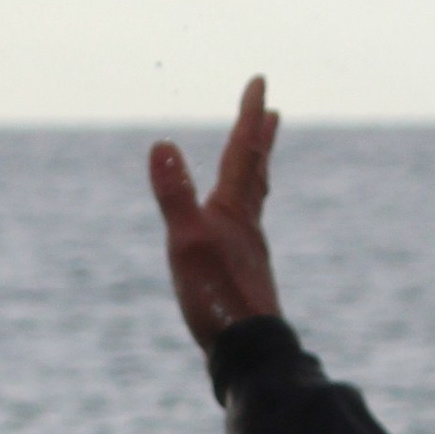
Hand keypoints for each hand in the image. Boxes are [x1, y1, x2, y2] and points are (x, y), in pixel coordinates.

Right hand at [149, 77, 281, 350]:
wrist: (247, 351)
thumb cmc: (218, 297)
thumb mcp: (187, 242)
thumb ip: (174, 195)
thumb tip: (163, 144)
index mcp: (234, 210)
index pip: (243, 152)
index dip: (249, 115)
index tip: (260, 82)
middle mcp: (247, 225)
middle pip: (256, 173)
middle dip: (259, 141)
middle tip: (271, 114)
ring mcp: (248, 250)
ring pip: (254, 201)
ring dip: (255, 174)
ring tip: (256, 163)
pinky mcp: (243, 275)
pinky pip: (244, 229)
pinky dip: (242, 211)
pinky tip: (236, 230)